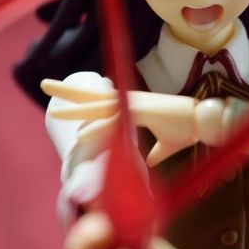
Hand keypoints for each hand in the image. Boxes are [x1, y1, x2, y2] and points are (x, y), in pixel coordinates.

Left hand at [42, 78, 226, 166]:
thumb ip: (154, 153)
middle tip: (44, 85)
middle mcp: (129, 101)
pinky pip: (115, 122)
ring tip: (53, 111)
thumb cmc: (186, 130)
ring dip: (75, 110)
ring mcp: (135, 105)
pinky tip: (81, 135)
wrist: (203, 123)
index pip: (100, 100)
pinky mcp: (142, 113)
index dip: (80, 99)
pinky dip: (98, 130)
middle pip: (92, 95)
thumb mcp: (166, 145)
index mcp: (132, 105)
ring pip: (99, 106)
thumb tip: (146, 163)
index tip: (60, 100)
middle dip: (67, 91)